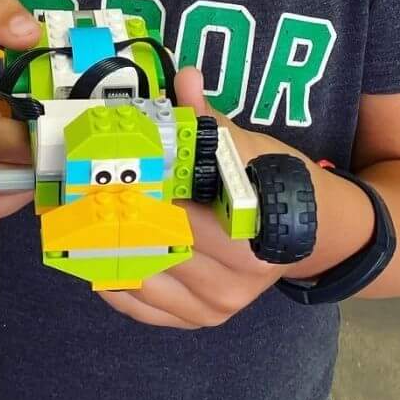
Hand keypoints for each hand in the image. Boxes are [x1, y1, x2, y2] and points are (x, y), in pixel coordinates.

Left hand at [96, 69, 311, 329]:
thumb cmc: (282, 183)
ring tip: (81, 223)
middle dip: (114, 221)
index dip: (138, 196)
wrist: (317, 230)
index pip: (177, 216)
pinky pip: (142, 308)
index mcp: (250, 235)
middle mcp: (234, 281)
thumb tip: (185, 80)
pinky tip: (100, 256)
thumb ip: (212, 122)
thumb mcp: (253, 149)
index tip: (108, 176)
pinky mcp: (201, 320)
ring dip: (106, 251)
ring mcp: (216, 307)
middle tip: (82, 197)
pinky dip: (114, 283)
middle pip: (154, 249)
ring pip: (142, 280)